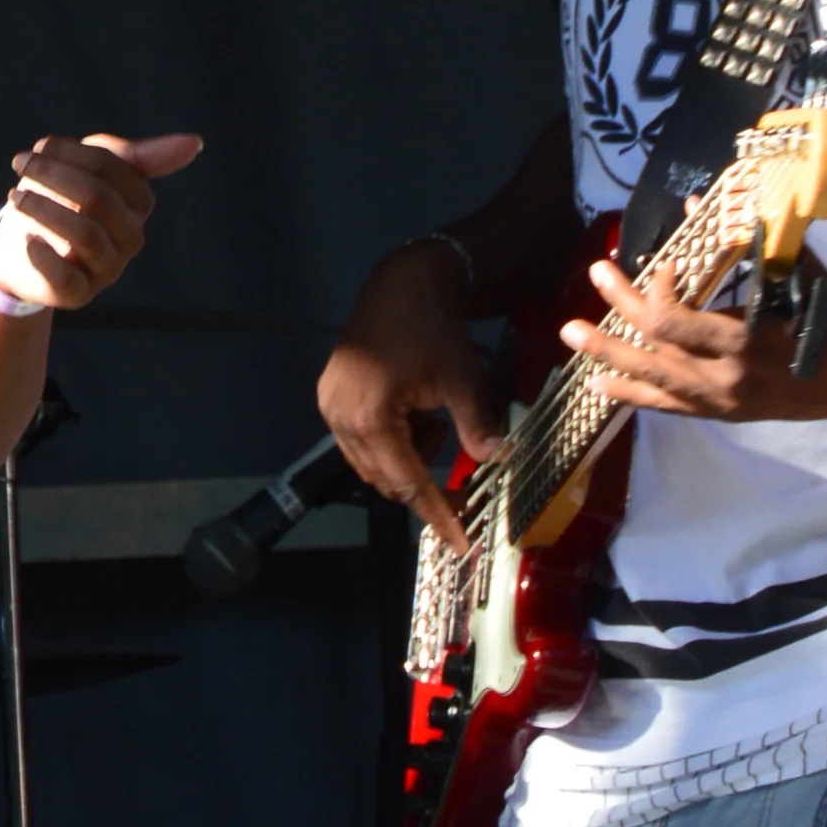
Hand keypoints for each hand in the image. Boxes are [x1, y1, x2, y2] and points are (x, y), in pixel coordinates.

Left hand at [0, 133, 202, 312]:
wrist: (20, 249)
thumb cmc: (62, 200)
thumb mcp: (91, 169)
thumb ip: (133, 154)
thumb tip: (195, 143)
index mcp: (138, 203)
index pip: (113, 168)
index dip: (73, 153)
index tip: (40, 147)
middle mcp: (130, 238)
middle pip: (98, 198)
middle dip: (53, 175)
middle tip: (20, 164)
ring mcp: (107, 269)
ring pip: (84, 234)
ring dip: (43, 209)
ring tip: (15, 197)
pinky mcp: (79, 294)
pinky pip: (66, 277)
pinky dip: (43, 256)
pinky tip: (27, 240)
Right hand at [317, 240, 505, 550]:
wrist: (400, 282)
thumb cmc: (433, 328)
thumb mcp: (463, 378)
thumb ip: (476, 425)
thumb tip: (496, 460)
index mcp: (371, 418)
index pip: (408, 484)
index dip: (438, 516)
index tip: (460, 544)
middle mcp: (340, 419)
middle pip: (386, 479)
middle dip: (423, 485)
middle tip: (461, 481)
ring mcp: (330, 408)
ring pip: (373, 463)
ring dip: (407, 459)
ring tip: (435, 424)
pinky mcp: (330, 398)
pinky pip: (363, 441)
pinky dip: (392, 441)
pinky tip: (415, 414)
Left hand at [560, 249, 826, 421]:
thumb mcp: (799, 274)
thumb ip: (748, 242)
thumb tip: (694, 205)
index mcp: (744, 342)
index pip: (673, 321)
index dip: (654, 290)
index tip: (663, 262)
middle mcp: (725, 379)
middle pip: (652, 347)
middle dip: (616, 312)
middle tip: (593, 275)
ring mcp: (722, 403)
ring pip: (652, 382)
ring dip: (608, 357)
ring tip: (571, 337)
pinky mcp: (725, 415)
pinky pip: (669, 407)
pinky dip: (634, 394)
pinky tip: (602, 384)